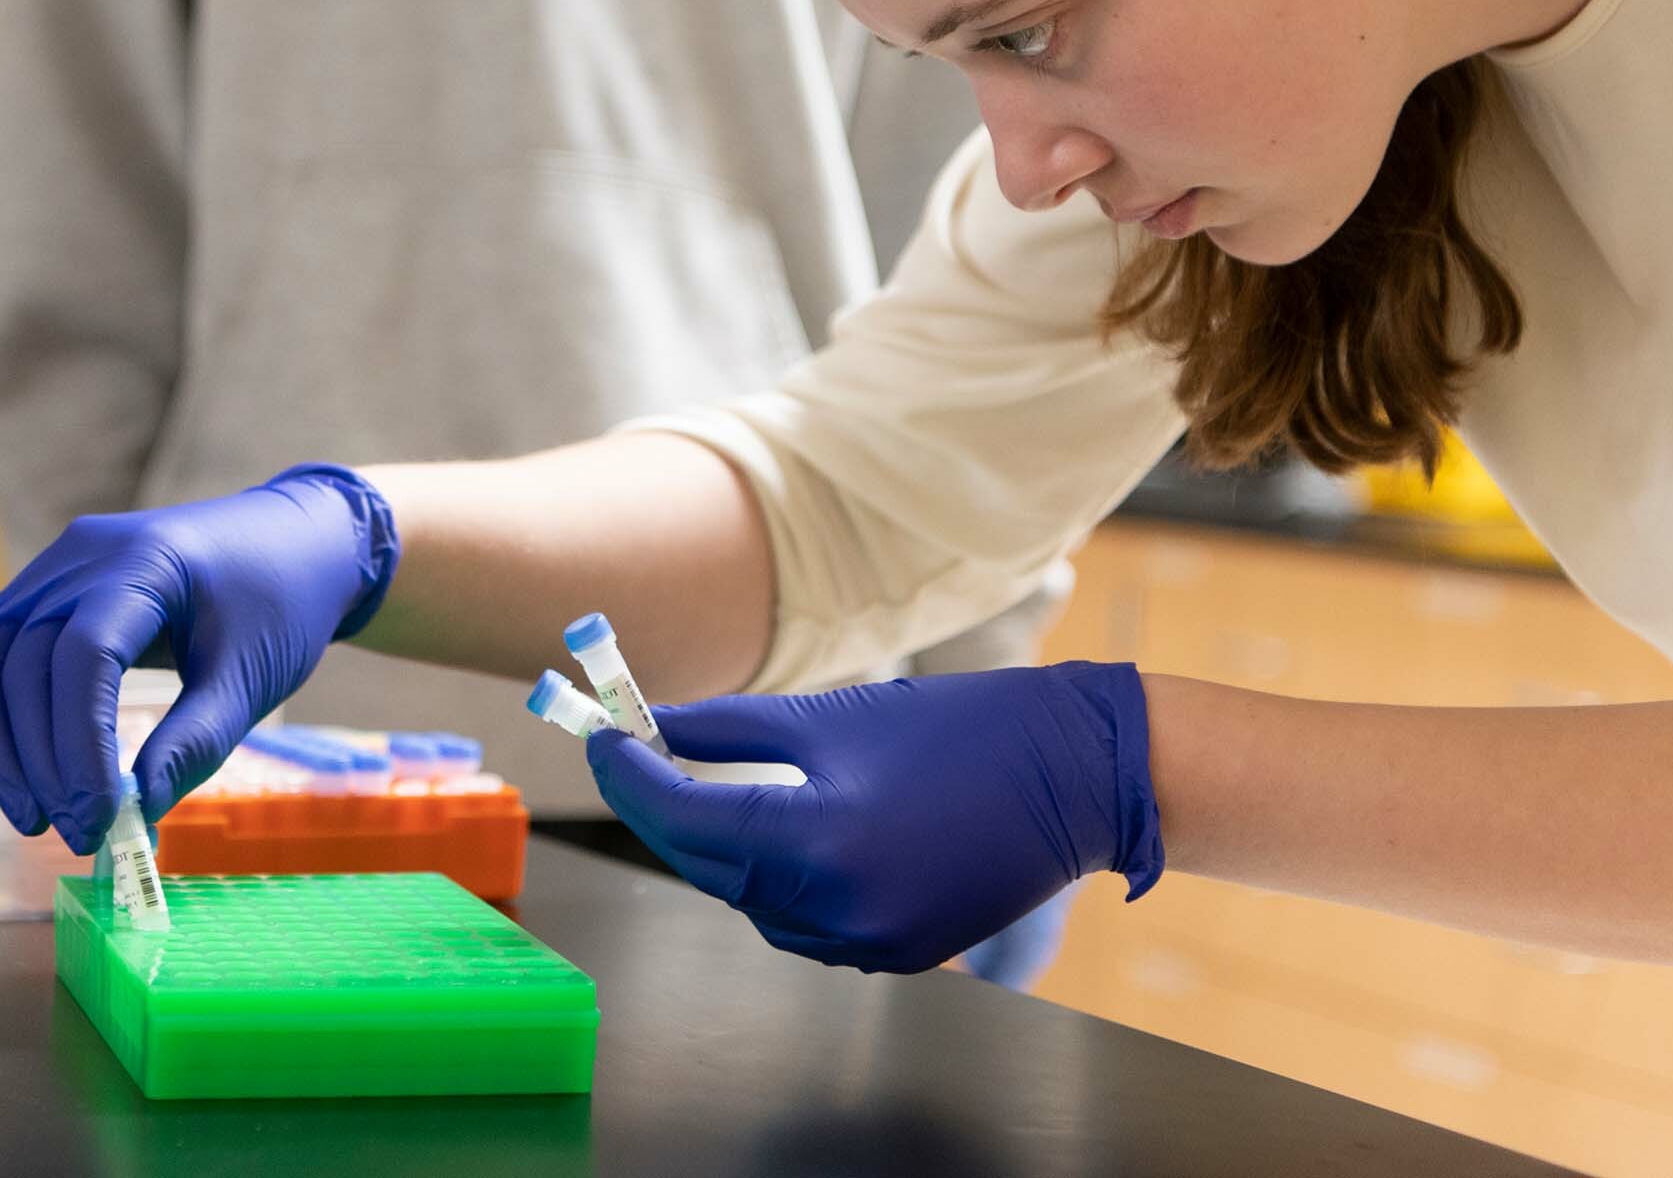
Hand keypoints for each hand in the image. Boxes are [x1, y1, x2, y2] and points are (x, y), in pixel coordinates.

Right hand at [0, 464, 397, 851]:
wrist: (293, 542)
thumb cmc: (280, 605)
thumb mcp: (252, 677)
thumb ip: (194, 743)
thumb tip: (134, 816)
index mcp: (146, 561)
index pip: (83, 655)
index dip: (78, 746)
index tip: (98, 820)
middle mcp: (83, 554)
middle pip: (23, 660)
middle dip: (37, 760)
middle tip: (74, 833)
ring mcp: (53, 567)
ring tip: (33, 816)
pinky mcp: (41, 590)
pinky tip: (11, 769)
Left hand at [586, 662, 1161, 972]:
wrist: (1073, 776)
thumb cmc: (963, 729)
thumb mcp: (836, 718)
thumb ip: (730, 729)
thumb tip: (653, 726)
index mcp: (822, 838)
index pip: (687, 818)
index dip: (629, 776)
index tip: (599, 737)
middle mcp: (839, 907)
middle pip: (710, 865)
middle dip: (661, 811)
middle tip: (628, 755)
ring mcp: (870, 942)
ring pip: (750, 900)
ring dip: (717, 849)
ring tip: (700, 787)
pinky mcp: (898, 954)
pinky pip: (801, 923)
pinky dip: (773, 882)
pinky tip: (773, 834)